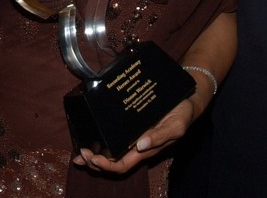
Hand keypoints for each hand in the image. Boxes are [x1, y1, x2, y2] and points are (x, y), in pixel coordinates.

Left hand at [72, 96, 196, 173]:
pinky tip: (89, 134)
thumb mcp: (176, 125)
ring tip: (79, 150)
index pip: (123, 165)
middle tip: (81, 153)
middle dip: (94, 162)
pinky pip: (112, 136)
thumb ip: (161, 136)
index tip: (94, 159)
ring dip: (94, 154)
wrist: (187, 99)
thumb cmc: (182, 113)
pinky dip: (99, 138)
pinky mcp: (130, 126)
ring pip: (110, 152)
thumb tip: (141, 145)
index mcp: (146, 149)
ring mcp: (132, 136)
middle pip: (112, 162)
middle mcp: (136, 146)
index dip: (107, 166)